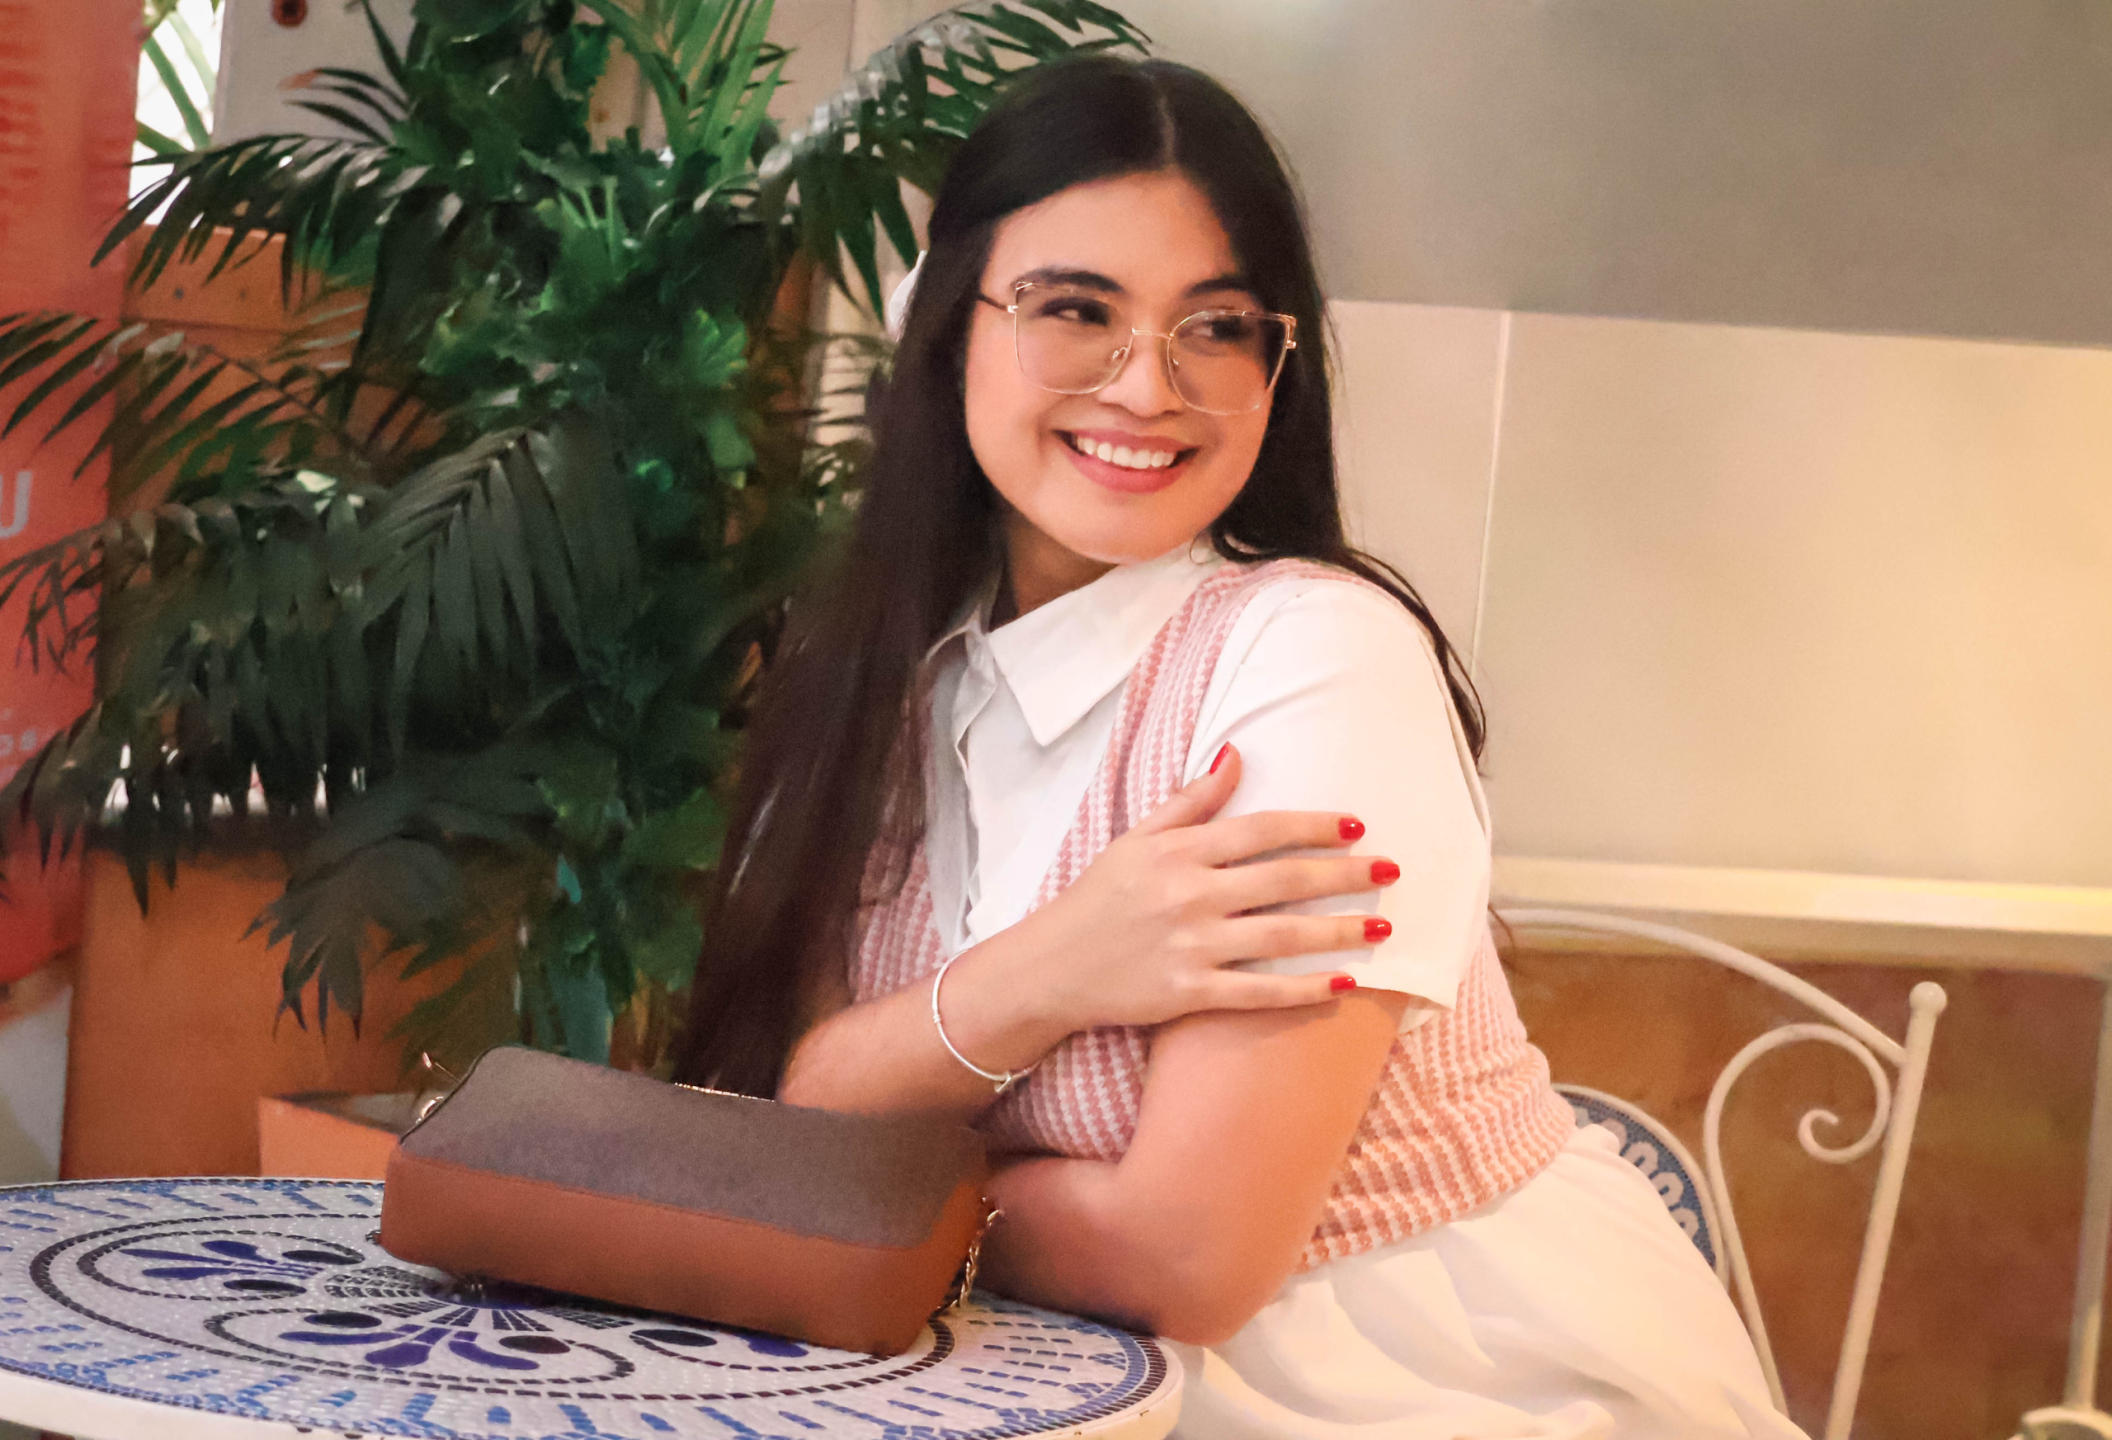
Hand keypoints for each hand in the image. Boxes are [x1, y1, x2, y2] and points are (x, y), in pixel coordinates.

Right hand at [1016, 743, 1395, 1031]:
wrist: (1051, 967)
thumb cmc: (1098, 898)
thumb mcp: (1136, 839)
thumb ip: (1190, 801)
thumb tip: (1235, 756)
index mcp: (1179, 852)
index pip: (1261, 830)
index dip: (1313, 826)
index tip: (1356, 826)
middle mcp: (1189, 895)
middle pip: (1283, 880)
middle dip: (1344, 875)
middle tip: (1391, 871)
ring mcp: (1191, 946)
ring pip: (1281, 935)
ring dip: (1339, 931)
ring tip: (1385, 926)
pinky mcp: (1188, 993)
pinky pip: (1258, 991)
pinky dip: (1304, 988)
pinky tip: (1345, 983)